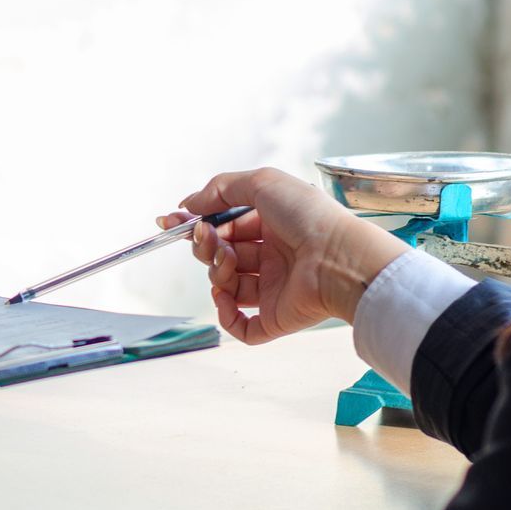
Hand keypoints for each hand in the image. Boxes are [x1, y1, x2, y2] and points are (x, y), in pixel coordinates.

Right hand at [161, 168, 408, 343]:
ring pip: (227, 286)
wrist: (338, 258)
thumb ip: (221, 189)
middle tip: (207, 238)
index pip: (225, 226)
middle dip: (206, 246)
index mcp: (272, 226)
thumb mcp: (263, 183)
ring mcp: (274, 288)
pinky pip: (241, 326)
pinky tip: (223, 297)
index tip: (171, 222)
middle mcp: (272, 257)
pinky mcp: (276, 318)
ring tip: (227, 262)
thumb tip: (188, 204)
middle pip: (222, 255)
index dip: (198, 224)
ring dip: (215, 273)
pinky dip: (225, 315)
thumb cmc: (310, 217)